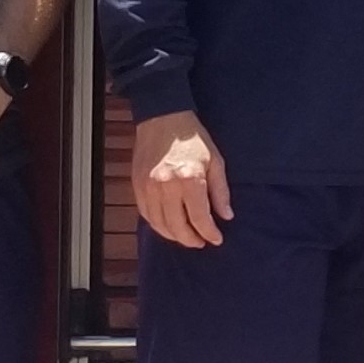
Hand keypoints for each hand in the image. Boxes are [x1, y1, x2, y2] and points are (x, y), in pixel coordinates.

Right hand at [134, 111, 229, 246]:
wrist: (163, 120)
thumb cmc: (193, 139)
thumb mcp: (216, 162)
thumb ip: (220, 192)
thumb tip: (226, 216)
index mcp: (190, 180)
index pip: (200, 218)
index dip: (210, 233)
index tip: (216, 239)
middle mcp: (166, 187)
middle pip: (178, 226)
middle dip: (191, 239)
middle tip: (201, 242)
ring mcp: (149, 187)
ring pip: (159, 224)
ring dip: (174, 235)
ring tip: (186, 237)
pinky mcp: (137, 186)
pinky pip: (146, 214)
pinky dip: (157, 224)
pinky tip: (168, 226)